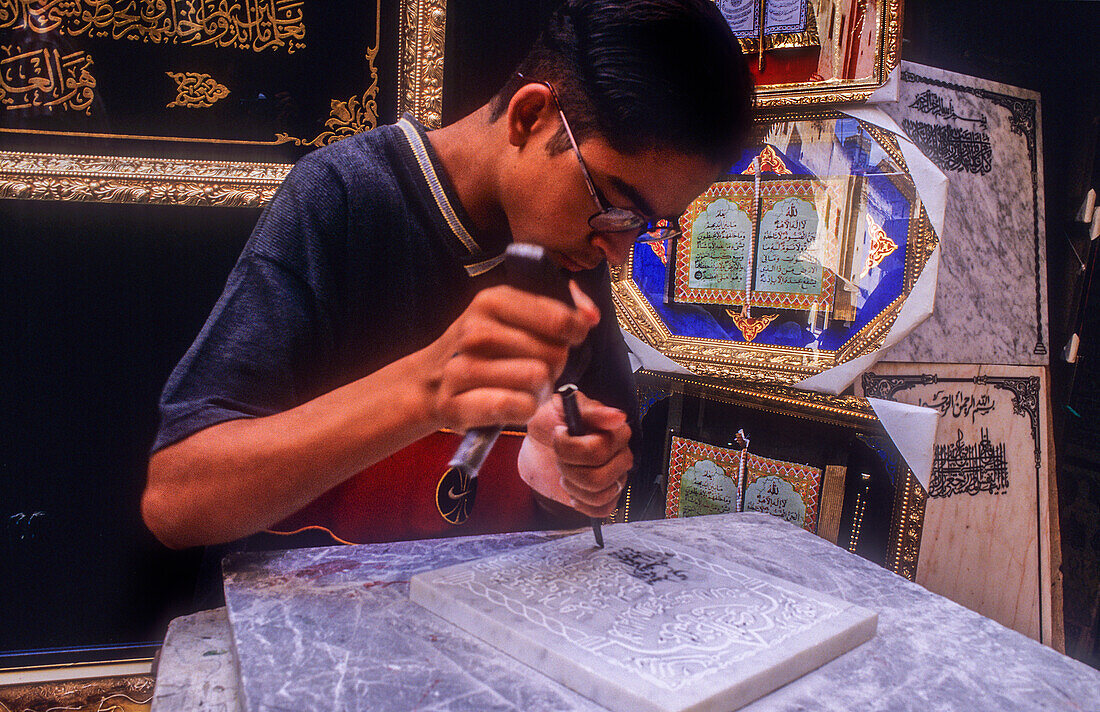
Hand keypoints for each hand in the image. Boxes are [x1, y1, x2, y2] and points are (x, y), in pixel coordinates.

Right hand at [426, 281, 599, 430]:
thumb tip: (591, 315)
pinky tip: (513, 405)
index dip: (574, 334)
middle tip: (536, 369)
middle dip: (555, 366)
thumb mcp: (514, 316)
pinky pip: (516, 406)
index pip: (560, 319)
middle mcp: (475, 331)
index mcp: (492, 301)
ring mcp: (461, 368)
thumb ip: (559, 309)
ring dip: (540, 391)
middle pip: (554, 353)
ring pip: (537, 379)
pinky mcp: (455, 404)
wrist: (430, 381)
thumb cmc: (485, 350)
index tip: (569, 338)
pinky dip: (524, 409)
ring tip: (523, 388)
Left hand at [518, 390, 632, 517]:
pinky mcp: (608, 497)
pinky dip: (581, 502)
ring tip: (566, 470)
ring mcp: (616, 478)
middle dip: (568, 468)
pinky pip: (602, 510)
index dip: (568, 447)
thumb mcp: (563, 407)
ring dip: (572, 484)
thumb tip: (617, 417)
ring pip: (598, 495)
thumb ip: (590, 411)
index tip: (558, 432)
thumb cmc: (552, 421)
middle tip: (560, 455)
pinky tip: (573, 488)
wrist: (539, 443)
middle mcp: (622, 455)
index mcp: (616, 431)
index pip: (597, 452)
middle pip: (597, 478)